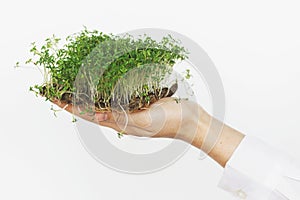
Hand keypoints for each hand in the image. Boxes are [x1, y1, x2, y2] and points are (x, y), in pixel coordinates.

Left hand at [52, 97, 244, 166]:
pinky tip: (102, 79)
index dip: (69, 105)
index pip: (88, 113)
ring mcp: (130, 107)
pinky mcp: (139, 100)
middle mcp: (122, 115)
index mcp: (121, 122)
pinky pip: (117, 92)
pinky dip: (105, 85)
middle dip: (73, 97)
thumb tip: (97, 117)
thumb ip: (123, 119)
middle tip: (56, 86)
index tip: (52, 96)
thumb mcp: (147, 121)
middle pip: (91, 106)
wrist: (191, 120)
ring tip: (72, 82)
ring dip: (86, 90)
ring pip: (103, 98)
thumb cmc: (172, 122)